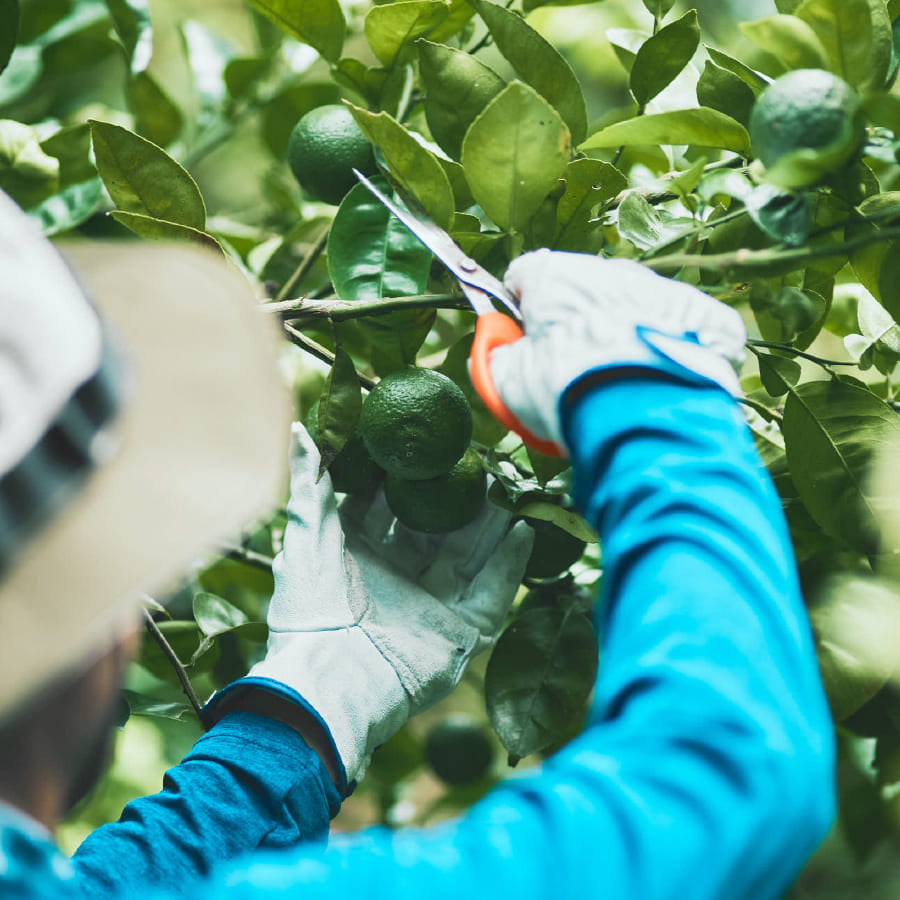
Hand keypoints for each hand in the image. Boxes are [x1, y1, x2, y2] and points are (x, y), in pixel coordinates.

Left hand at [249, 424, 532, 784]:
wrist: (331, 684)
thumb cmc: (311, 610)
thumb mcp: (305, 538)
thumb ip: (309, 485)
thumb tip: (301, 430)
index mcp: (358, 558)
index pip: (388, 509)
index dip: (407, 479)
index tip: (428, 446)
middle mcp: (397, 580)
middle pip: (435, 530)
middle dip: (456, 498)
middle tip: (479, 463)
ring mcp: (432, 607)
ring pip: (469, 556)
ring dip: (491, 523)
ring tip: (512, 486)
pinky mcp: (460, 634)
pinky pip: (492, 593)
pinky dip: (510, 564)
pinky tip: (525, 530)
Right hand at [489, 250, 746, 447]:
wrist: (647, 417)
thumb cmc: (569, 393)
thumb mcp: (508, 384)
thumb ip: (495, 359)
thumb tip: (495, 352)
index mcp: (556, 276)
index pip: (524, 277)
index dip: (519, 313)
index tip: (521, 344)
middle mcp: (613, 270)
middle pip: (584, 293)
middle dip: (576, 325)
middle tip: (571, 376)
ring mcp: (665, 290)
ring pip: (635, 308)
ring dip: (625, 336)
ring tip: (620, 389)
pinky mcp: (709, 318)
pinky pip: (685, 329)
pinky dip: (675, 350)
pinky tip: (664, 385)